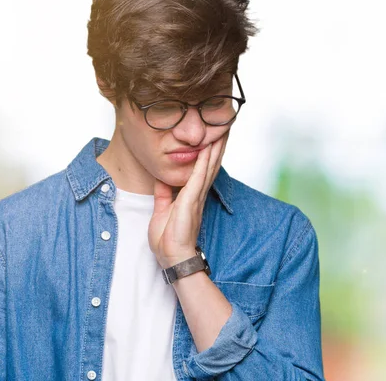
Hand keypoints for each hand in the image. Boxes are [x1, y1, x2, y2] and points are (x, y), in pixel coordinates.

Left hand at [148, 132, 228, 268]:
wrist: (172, 257)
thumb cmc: (168, 240)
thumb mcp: (161, 211)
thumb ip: (163, 194)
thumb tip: (162, 178)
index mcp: (191, 197)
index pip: (202, 171)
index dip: (208, 155)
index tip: (212, 138)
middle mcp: (197, 195)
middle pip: (210, 166)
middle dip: (217, 147)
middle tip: (224, 128)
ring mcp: (196, 197)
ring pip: (208, 168)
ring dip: (215, 149)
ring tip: (221, 132)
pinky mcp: (191, 200)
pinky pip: (199, 176)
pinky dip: (204, 161)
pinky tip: (208, 148)